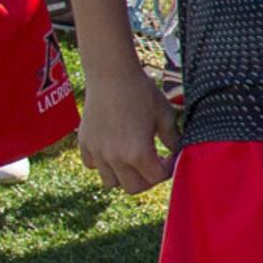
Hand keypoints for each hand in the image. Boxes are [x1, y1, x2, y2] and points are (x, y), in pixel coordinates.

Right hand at [77, 56, 174, 192]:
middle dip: (147, 179)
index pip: (157, 178)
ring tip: (132, 158)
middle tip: (153, 163)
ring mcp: (97, 153)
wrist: (111, 74)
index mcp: (138, 153)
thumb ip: (173, 139)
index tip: (168, 157)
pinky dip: (103, 163)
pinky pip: (93, 165)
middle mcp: (115, 158)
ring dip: (124, 175)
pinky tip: (113, 148)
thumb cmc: (141, 92)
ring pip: (111, 182)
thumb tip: (177, 153)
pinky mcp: (84, 144)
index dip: (168, 169)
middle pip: (134, 188)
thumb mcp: (165, 115)